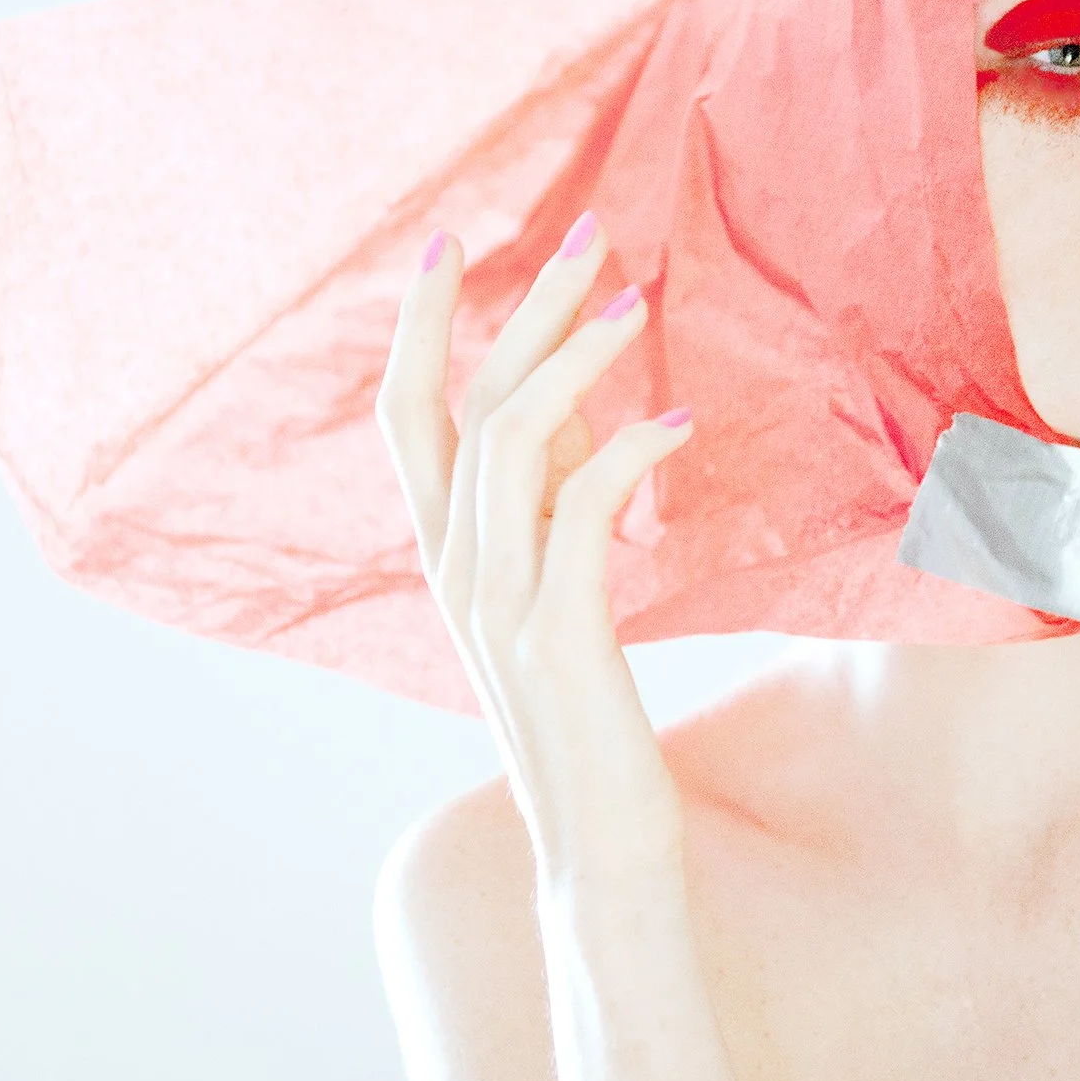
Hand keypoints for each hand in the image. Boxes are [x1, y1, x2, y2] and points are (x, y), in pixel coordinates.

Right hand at [374, 211, 694, 876]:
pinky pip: (580, 511)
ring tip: (637, 303)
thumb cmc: (586, 718)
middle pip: (463, 403)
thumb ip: (549, 503)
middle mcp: (452, 569)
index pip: (402, 414)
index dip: (414, 324)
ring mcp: (497, 603)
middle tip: (587, 232)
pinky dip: (628, 450)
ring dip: (576, 358)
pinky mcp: (557, 635)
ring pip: (513, 439)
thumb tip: (575, 403)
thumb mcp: (551, 592)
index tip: (448, 239)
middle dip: (520, 306)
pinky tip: (677, 422)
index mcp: (443, 554)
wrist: (598, 848)